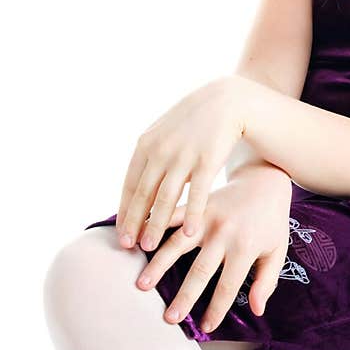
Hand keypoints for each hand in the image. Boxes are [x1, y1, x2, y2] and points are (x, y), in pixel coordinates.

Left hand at [116, 76, 248, 250]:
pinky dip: (192, 215)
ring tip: (150, 247)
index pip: (129, 185)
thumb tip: (138, 185)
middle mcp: (161, 151)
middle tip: (128, 247)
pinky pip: (197, 194)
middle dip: (134, 223)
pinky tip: (189, 233)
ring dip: (156, 225)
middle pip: (143, 194)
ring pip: (165, 198)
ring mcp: (183, 156)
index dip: (125, 212)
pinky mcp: (207, 161)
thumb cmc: (196, 122)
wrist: (228, 101)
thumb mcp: (166, 132)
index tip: (121, 233)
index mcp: (146, 145)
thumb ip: (151, 156)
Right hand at [135, 164, 293, 331]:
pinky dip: (153, 229)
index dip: (217, 308)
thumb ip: (267, 281)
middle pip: (201, 270)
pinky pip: (172, 217)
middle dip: (185, 296)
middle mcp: (224, 233)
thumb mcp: (277, 251)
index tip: (205, 327)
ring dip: (159, 265)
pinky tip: (136, 242)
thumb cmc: (271, 221)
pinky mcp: (196, 203)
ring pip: (178, 244)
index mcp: (246, 246)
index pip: (229, 285)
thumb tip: (257, 310)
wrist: (265, 179)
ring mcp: (207, 216)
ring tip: (142, 284)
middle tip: (169, 318)